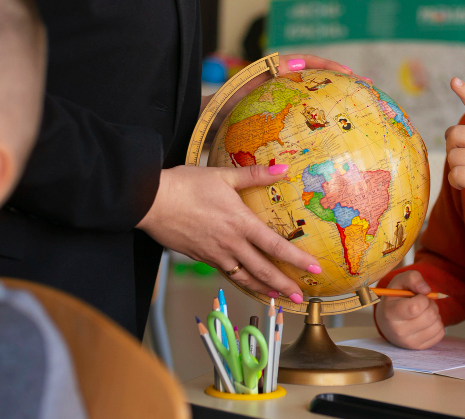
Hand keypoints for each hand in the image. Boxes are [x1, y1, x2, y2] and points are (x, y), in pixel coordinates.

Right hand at [137, 164, 320, 302]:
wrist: (150, 201)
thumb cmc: (186, 185)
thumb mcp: (223, 175)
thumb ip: (255, 175)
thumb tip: (283, 168)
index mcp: (240, 223)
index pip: (275, 246)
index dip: (297, 260)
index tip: (314, 270)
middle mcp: (230, 244)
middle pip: (263, 270)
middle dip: (284, 285)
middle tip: (300, 297)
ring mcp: (215, 254)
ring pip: (244, 277)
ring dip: (263, 289)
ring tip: (278, 297)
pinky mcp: (200, 258)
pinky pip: (226, 273)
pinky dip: (241, 281)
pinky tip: (247, 281)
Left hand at [206, 55, 369, 131]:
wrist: (194, 127)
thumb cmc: (210, 112)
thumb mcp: (233, 95)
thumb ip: (257, 79)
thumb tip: (294, 62)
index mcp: (266, 75)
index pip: (301, 62)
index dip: (326, 65)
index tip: (347, 73)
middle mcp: (274, 87)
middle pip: (312, 79)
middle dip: (339, 81)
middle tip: (365, 86)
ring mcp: (276, 104)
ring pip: (310, 99)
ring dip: (333, 101)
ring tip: (358, 107)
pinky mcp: (276, 120)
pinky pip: (301, 118)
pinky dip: (318, 122)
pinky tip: (333, 136)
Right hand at [375, 271, 444, 348]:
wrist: (387, 321)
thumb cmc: (395, 298)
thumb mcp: (399, 282)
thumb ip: (413, 278)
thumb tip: (427, 290)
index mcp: (391, 313)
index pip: (416, 307)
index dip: (423, 298)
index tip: (417, 296)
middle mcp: (399, 331)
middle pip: (430, 316)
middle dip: (431, 305)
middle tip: (422, 304)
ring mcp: (409, 342)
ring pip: (437, 325)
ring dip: (435, 314)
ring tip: (424, 312)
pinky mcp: (419, 348)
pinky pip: (440, 334)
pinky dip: (437, 324)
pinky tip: (426, 321)